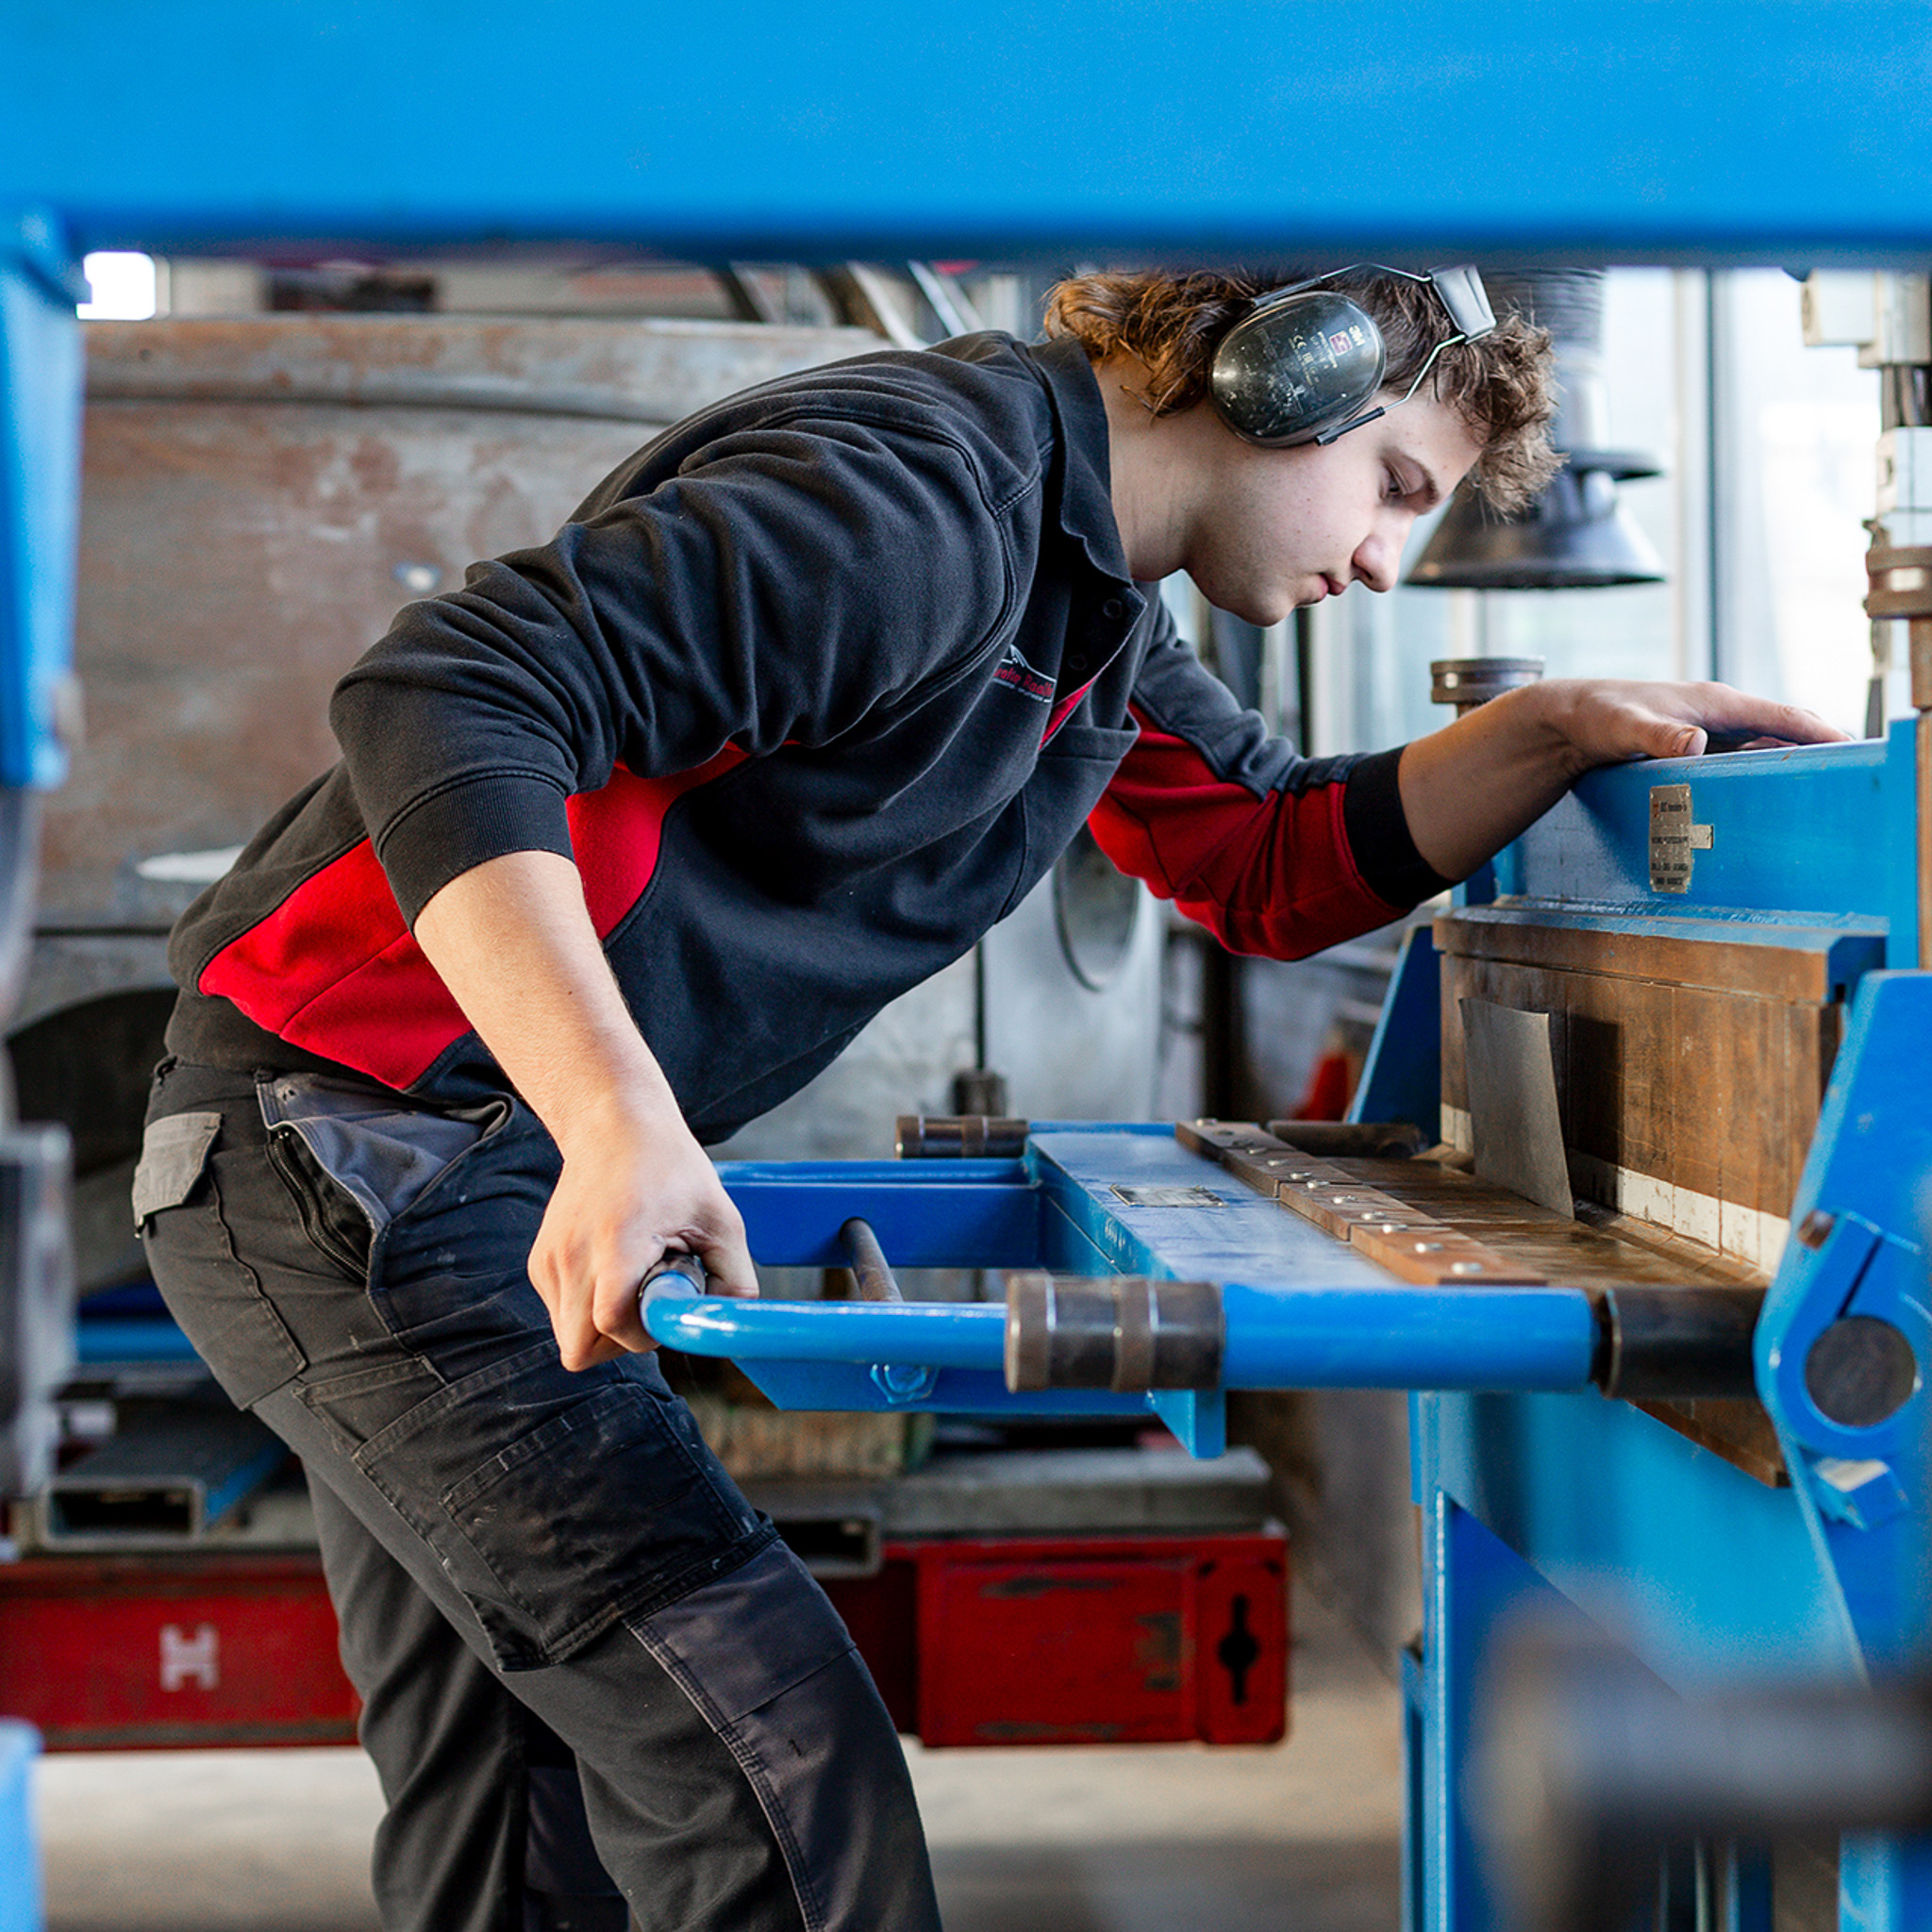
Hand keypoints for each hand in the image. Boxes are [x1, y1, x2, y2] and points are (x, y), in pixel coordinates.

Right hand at [529, 1099, 758, 1371]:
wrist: (614, 1126)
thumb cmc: (670, 1167)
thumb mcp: (720, 1217)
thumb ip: (734, 1276)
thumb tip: (732, 1322)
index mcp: (617, 1243)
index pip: (612, 1323)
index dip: (644, 1335)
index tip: (667, 1307)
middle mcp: (573, 1256)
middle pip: (580, 1350)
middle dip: (621, 1342)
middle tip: (651, 1302)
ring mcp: (550, 1261)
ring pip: (569, 1338)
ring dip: (604, 1328)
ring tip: (634, 1280)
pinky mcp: (540, 1264)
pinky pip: (562, 1313)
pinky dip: (588, 1309)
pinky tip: (614, 1272)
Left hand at [1535, 679, 1847, 780]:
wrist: (1568, 718)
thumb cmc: (1597, 716)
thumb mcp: (1627, 728)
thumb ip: (1658, 736)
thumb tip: (1696, 743)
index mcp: (1716, 702)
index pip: (1783, 715)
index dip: (1819, 733)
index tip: (1853, 748)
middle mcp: (1718, 712)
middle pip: (1782, 729)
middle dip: (1816, 748)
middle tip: (1848, 775)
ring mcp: (1709, 728)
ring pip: (1763, 744)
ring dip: (1789, 762)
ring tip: (1818, 792)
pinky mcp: (1695, 745)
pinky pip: (1740, 757)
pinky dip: (1759, 771)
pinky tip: (1767, 795)